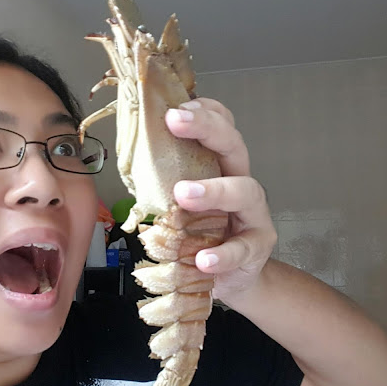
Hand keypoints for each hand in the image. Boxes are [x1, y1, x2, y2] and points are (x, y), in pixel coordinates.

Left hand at [164, 97, 277, 302]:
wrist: (231, 278)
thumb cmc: (203, 236)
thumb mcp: (181, 207)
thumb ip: (163, 184)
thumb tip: (129, 161)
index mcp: (221, 168)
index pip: (222, 126)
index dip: (204, 111)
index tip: (176, 107)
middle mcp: (241, 182)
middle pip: (234, 145)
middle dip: (207, 128)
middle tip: (176, 122)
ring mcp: (254, 215)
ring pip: (245, 190)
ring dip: (214, 189)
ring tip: (184, 194)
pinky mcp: (257, 247)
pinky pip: (242, 248)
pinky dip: (222, 254)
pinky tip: (203, 258)